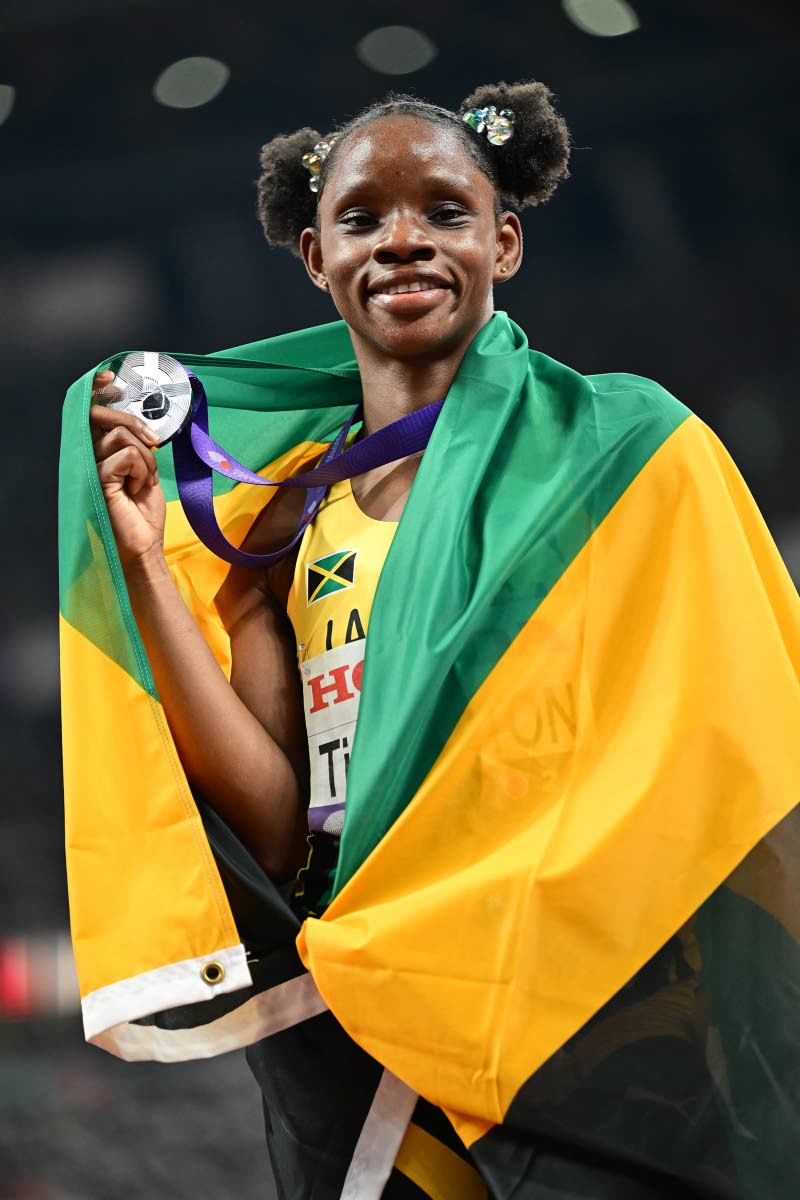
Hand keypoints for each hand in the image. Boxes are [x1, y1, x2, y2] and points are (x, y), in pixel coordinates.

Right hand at [90, 370, 166, 568]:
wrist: (145, 544)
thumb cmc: (144, 511)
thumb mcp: (147, 471)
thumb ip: (139, 446)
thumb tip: (144, 428)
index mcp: (100, 452)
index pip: (93, 414)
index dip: (99, 391)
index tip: (112, 379)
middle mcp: (90, 456)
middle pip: (102, 416)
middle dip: (131, 422)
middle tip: (152, 442)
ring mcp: (91, 467)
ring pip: (122, 437)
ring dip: (146, 458)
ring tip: (143, 482)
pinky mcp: (98, 479)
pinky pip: (127, 455)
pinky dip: (142, 470)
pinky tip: (137, 489)